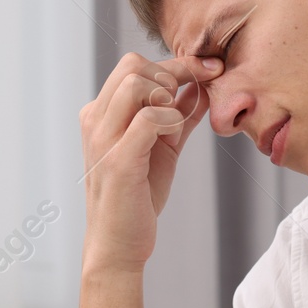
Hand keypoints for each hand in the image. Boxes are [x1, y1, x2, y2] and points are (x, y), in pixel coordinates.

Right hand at [78, 52, 221, 272]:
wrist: (119, 244)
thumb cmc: (139, 198)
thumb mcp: (164, 148)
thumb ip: (179, 117)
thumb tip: (202, 87)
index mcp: (102, 114)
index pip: (135, 65)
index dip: (178, 62)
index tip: (211, 69)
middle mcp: (96, 120)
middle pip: (133, 64)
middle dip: (174, 73)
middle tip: (192, 100)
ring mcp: (103, 138)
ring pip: (135, 82)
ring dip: (167, 96)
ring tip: (176, 125)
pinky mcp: (118, 160)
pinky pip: (147, 117)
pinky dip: (170, 119)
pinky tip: (175, 135)